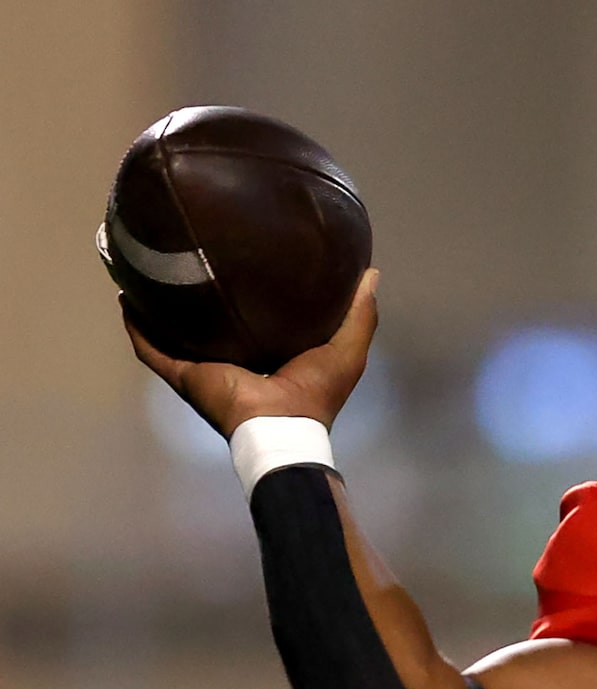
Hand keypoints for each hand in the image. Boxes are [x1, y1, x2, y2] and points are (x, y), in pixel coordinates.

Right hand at [123, 268, 378, 438]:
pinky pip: (151, 348)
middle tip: (187, 254)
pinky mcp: (184, 375)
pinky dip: (137, 327)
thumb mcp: (346, 349)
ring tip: (148, 269)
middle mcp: (233, 358)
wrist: (281, 427)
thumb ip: (359, 314)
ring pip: (173, 330)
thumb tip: (371, 273)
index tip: (242, 255)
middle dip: (198, 293)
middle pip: (210, 319)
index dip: (249, 289)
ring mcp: (205, 368)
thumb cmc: (316, 393)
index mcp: (269, 353)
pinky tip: (126, 298)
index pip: (255, 315)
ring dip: (158, 305)